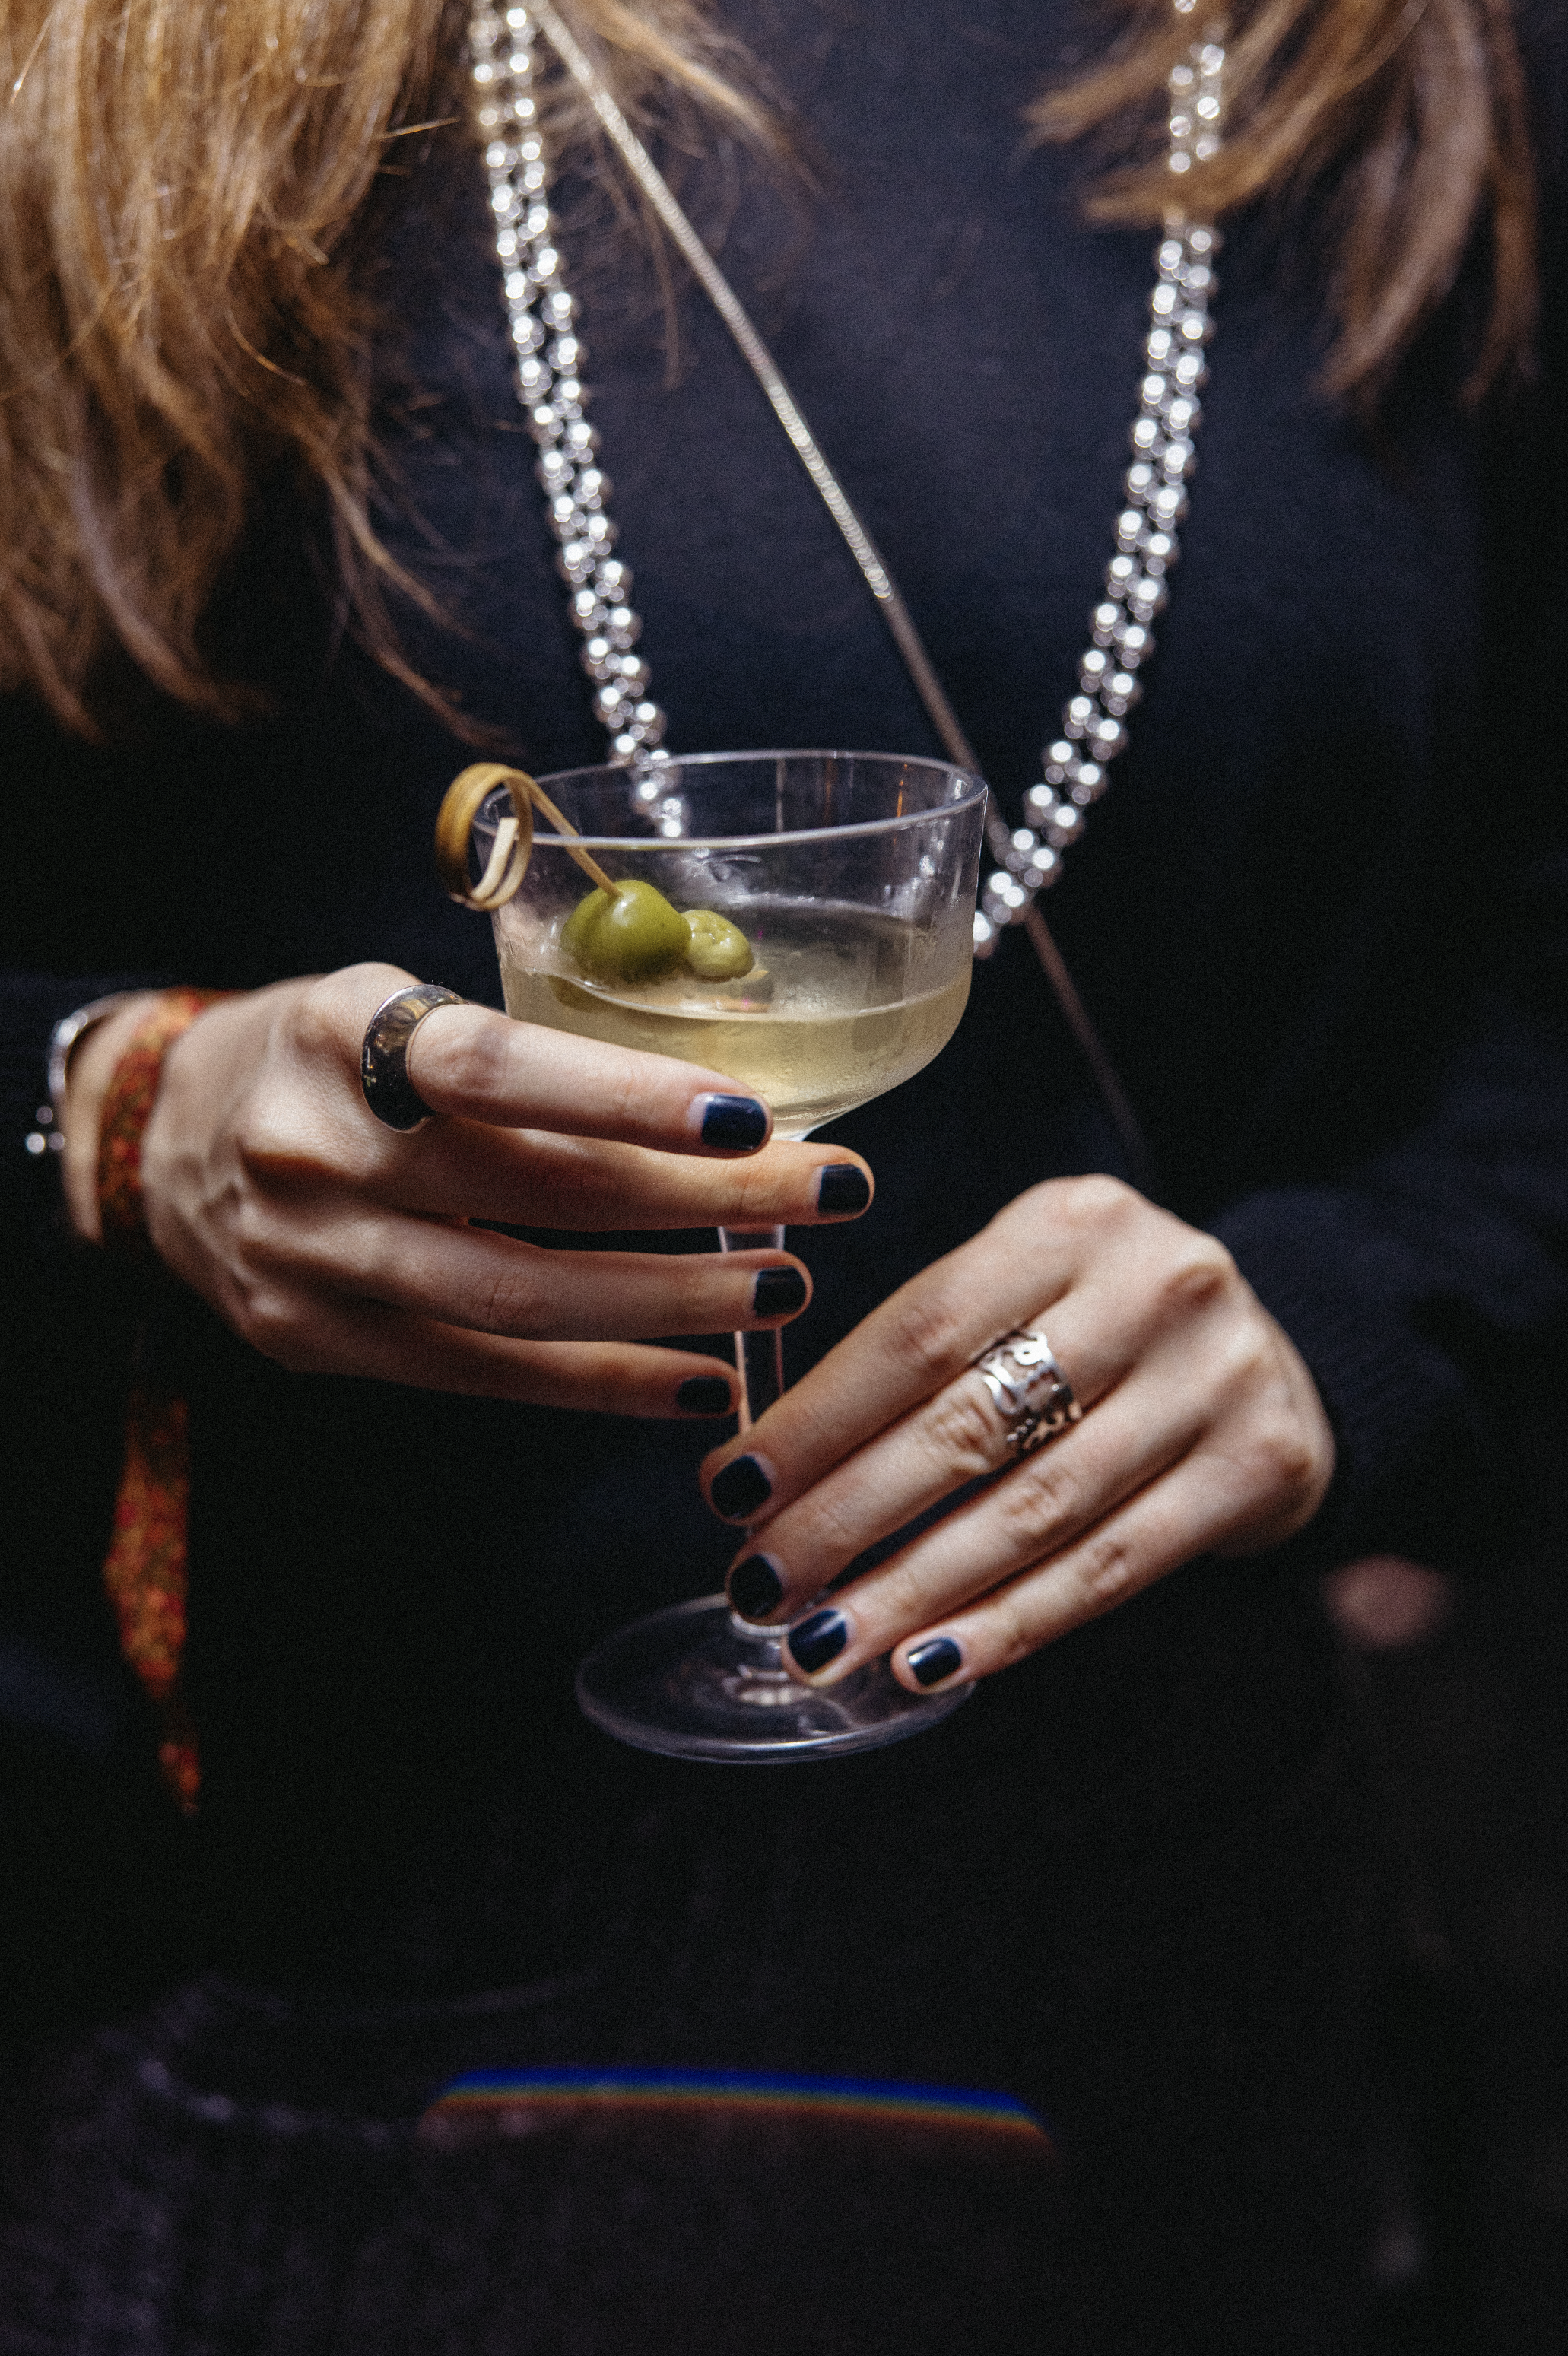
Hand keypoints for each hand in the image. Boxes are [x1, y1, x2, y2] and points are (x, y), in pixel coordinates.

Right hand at [66, 964, 872, 1417]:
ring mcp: (310, 1263)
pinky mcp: (316, 1345)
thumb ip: (522, 1045)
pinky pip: (482, 1376)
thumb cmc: (323, 1058)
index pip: (493, 1070)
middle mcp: (318, 1152)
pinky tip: (695, 1381)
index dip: (623, 1097)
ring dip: (669, 1304)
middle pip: (535, 1195)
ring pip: (516, 1301)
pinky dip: (600, 1385)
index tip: (750, 1115)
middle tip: (832, 1194)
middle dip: (703, 1201)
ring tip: (781, 1286)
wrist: (155, 1143)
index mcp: (342, 1034)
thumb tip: (721, 1091)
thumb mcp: (391, 1002)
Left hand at [701, 1176, 1333, 1687]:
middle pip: (969, 1424)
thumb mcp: (1027, 1284)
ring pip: (1035, 1509)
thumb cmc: (1102, 1330)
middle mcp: (1153, 1285)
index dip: (818, 1421)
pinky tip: (932, 1661)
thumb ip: (922, 1349)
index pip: (918, 1332)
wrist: (1277, 1356)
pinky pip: (1112, 1566)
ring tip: (826, 1641)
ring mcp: (1216, 1377)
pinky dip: (1012, 1623)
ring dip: (916, 1589)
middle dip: (847, 1518)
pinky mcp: (1257, 1466)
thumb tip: (769, 1472)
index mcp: (1070, 1221)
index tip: (732, 1491)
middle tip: (763, 1585)